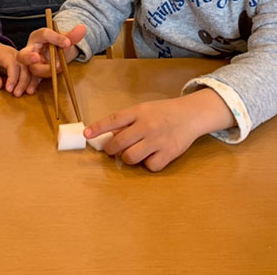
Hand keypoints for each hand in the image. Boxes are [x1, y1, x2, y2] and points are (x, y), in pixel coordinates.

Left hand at [0, 39, 37, 96]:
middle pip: (25, 66)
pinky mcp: (24, 64)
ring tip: (28, 92)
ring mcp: (22, 59)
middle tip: (17, 94)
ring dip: (31, 81)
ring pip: (31, 68)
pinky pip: (32, 71)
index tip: (9, 90)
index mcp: (5, 53)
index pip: (13, 64)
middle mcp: (16, 55)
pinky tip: (31, 89)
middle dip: (23, 81)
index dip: (13, 78)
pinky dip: (34, 80)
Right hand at [17, 23, 86, 78]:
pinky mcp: (33, 73)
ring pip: (30, 68)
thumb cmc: (57, 43)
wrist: (55, 52)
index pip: (44, 34)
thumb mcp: (65, 38)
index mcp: (38, 36)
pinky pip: (30, 80)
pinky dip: (32, 84)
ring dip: (40, 71)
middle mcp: (31, 49)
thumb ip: (72, 35)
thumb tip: (83, 28)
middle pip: (24, 54)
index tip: (68, 43)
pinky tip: (32, 89)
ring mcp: (30, 63)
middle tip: (36, 58)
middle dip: (29, 57)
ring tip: (54, 71)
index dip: (55, 38)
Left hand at [84, 88, 234, 171]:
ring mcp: (158, 140)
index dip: (98, 128)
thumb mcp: (144, 110)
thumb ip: (128, 122)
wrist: (190, 115)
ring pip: (131, 158)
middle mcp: (147, 126)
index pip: (114, 120)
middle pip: (119, 144)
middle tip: (112, 150)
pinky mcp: (168, 154)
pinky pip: (149, 166)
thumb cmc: (163, 113)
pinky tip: (152, 156)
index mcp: (139, 112)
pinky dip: (148, 164)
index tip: (86, 134)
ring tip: (134, 152)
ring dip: (128, 158)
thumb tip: (110, 137)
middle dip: (111, 149)